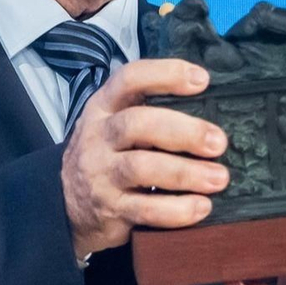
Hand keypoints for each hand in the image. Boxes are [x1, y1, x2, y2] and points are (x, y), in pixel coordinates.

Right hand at [60, 59, 228, 256]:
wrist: (66, 204)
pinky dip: (176, 210)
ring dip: (185, 173)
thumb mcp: (116, 124)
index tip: (203, 80)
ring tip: (218, 178)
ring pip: (141, 167)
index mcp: (104, 107)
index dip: (166, 74)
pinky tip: (201, 207)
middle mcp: (99, 136)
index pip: (130, 79)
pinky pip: (144, 209)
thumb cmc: (108, 155)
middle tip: (219, 142)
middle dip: (184, 131)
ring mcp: (101, 173)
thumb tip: (215, 107)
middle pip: (138, 124)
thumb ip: (151, 112)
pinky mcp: (110, 209)